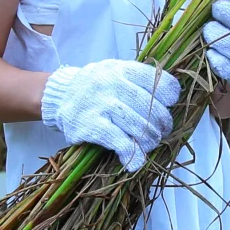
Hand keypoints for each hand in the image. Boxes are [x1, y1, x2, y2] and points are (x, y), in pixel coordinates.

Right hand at [40, 59, 180, 171]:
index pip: (155, 79)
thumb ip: (139, 82)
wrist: (59, 96)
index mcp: (120, 69)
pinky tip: (134, 160)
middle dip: (162, 123)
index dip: (169, 95)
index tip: (170, 104)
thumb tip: (170, 101)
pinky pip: (119, 141)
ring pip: (138, 125)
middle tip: (162, 131)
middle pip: (150, 106)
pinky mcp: (89, 125)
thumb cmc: (96, 88)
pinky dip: (131, 153)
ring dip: (150, 140)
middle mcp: (110, 82)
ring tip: (150, 144)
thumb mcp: (115, 73)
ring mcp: (99, 103)